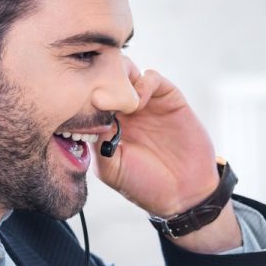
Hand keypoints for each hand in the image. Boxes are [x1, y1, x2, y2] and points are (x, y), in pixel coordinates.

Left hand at [94, 63, 219, 217]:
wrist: (185, 194)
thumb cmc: (146, 186)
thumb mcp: (111, 170)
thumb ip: (97, 142)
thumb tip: (87, 113)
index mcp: (106, 124)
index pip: (87, 95)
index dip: (82, 93)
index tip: (79, 103)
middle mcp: (124, 110)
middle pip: (104, 76)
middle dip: (98, 78)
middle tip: (98, 95)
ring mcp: (147, 104)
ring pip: (126, 72)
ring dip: (120, 77)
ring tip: (119, 98)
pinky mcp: (169, 100)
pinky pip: (152, 78)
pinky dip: (143, 82)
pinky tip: (139, 101)